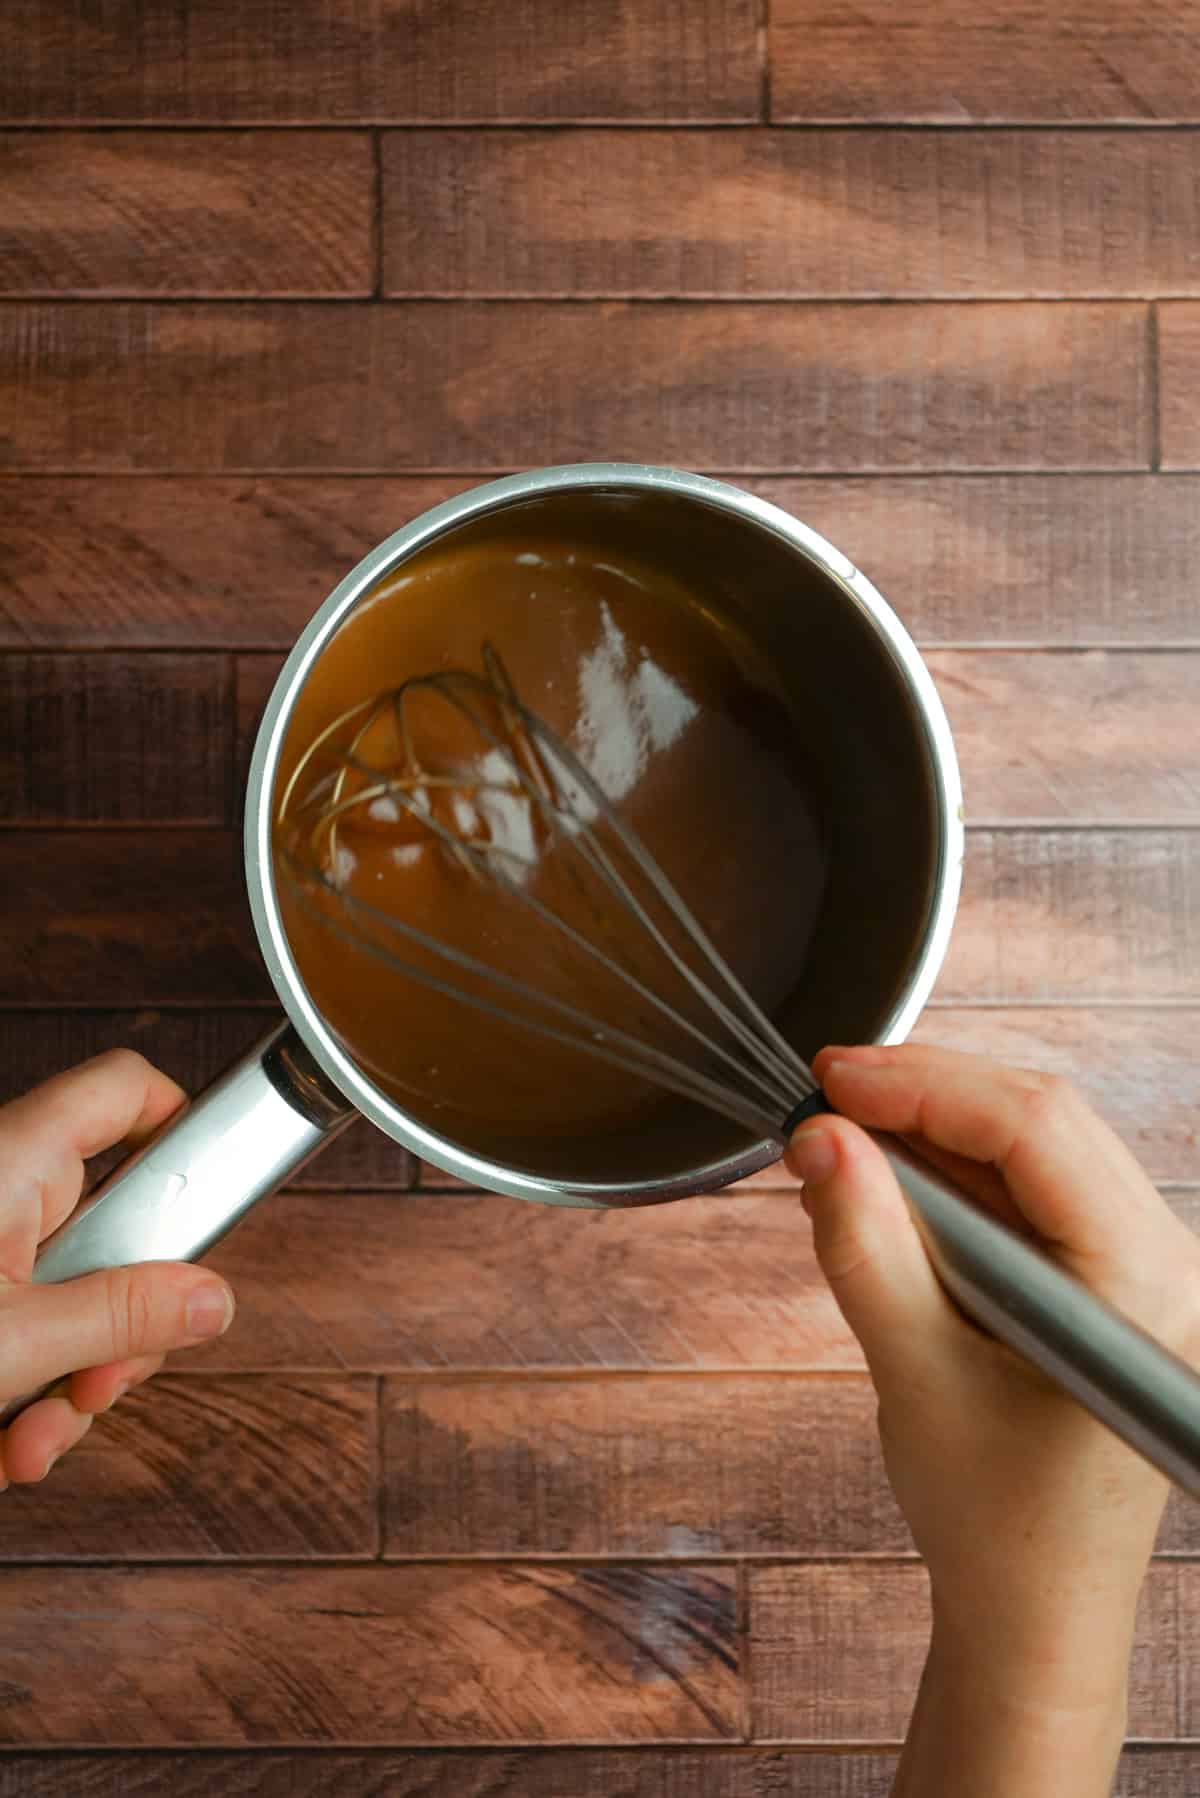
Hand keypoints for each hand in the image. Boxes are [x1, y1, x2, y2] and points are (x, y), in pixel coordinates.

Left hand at [0, 1050, 235, 1485]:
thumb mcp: (13, 1342)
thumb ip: (125, 1316)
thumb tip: (214, 1297)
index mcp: (13, 1161)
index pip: (128, 1090)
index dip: (181, 1126)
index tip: (204, 1207)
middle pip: (116, 1225)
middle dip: (117, 1328)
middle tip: (102, 1385)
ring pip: (72, 1299)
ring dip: (68, 1385)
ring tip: (31, 1442)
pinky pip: (24, 1334)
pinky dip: (24, 1396)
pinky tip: (4, 1444)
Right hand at [785, 1042, 1199, 1794]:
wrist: (1037, 1617)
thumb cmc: (994, 1522)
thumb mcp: (912, 1376)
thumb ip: (865, 1248)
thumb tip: (819, 1139)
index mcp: (1143, 1286)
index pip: (1035, 1130)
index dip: (925, 1085)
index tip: (831, 1078)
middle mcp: (1168, 1263)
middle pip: (1044, 1120)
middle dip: (927, 1095)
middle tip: (825, 1097)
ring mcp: (1146, 1270)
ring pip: (1038, 1147)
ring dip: (937, 1131)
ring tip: (842, 1139)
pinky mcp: (1108, 1282)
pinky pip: (1034, 1193)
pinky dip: (957, 1176)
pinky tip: (891, 1181)